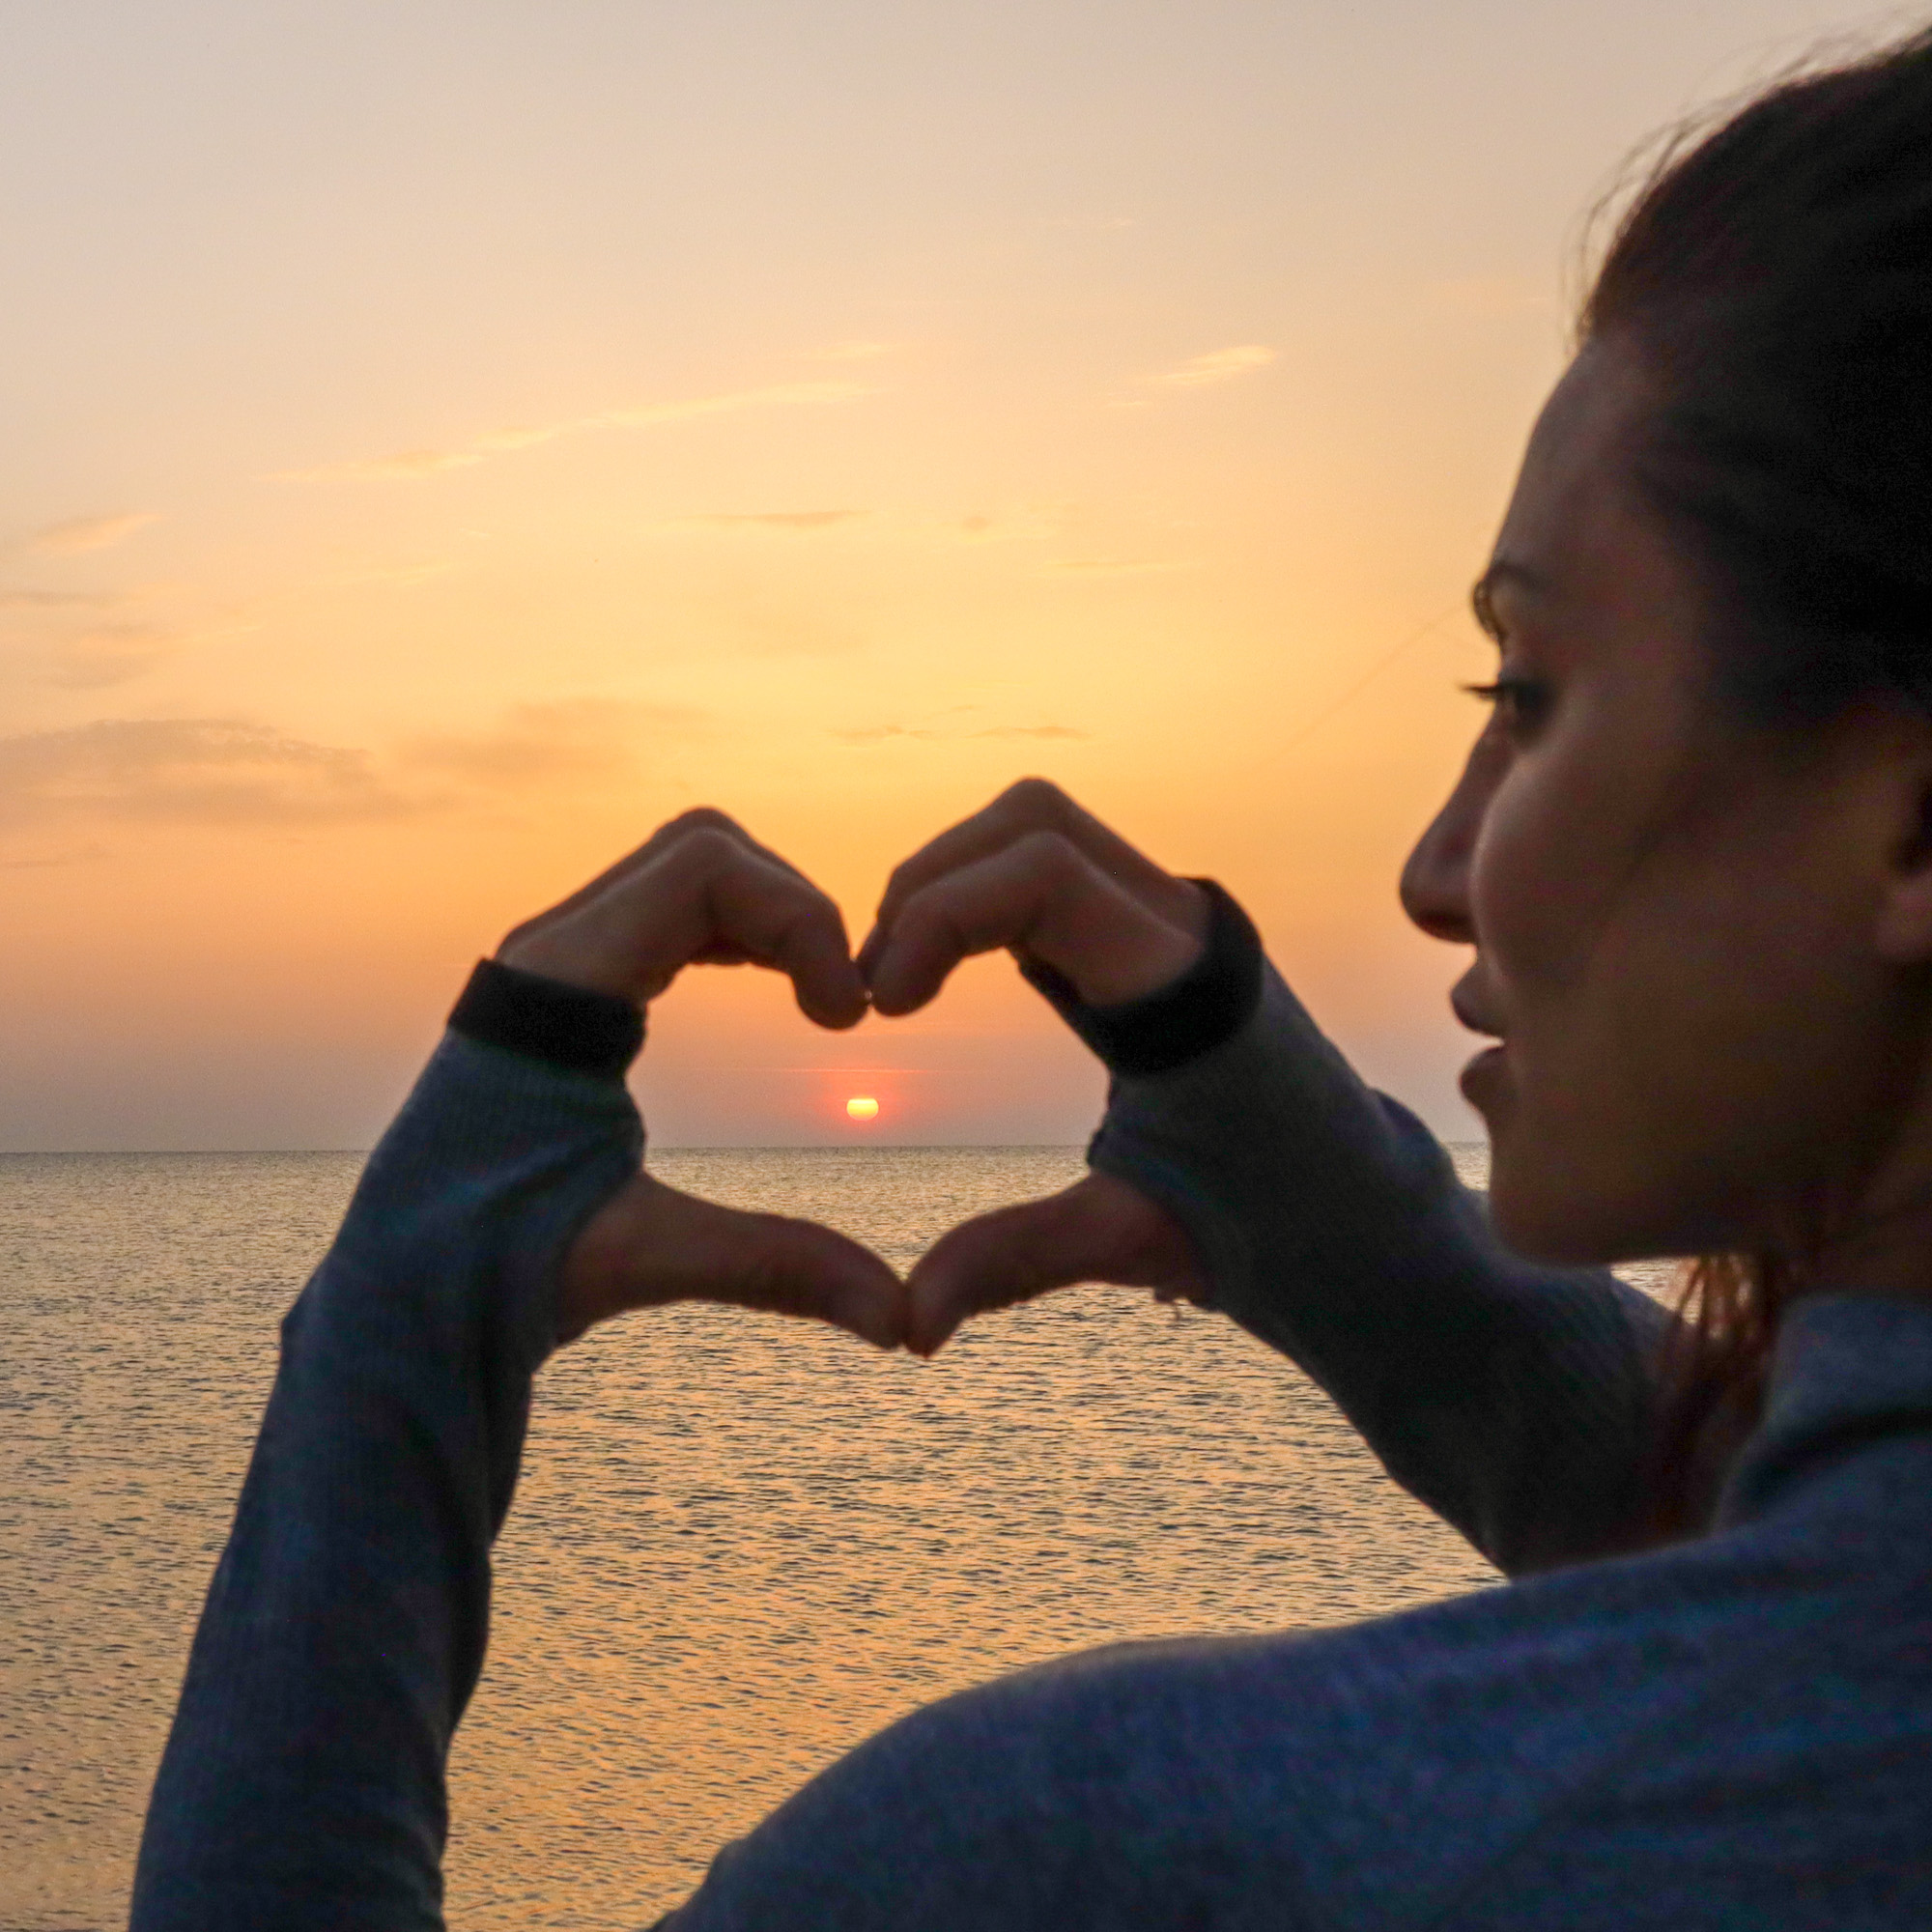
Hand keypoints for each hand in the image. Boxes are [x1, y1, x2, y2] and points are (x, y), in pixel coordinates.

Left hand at [505, 810, 903, 1349]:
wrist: (398, 1296)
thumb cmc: (490, 1276)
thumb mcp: (642, 1259)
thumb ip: (774, 1268)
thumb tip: (900, 1321)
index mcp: (555, 993)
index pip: (703, 870)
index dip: (799, 917)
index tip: (847, 1017)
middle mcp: (547, 951)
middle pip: (700, 848)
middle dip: (792, 906)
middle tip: (841, 1004)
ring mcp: (554, 962)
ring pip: (685, 869)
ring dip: (767, 915)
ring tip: (824, 999)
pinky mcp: (567, 987)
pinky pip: (668, 910)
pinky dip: (738, 932)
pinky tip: (782, 991)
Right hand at [862, 780, 1211, 1352]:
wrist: (1355, 1205)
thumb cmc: (1262, 1224)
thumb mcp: (1134, 1240)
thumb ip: (1019, 1262)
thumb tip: (910, 1326)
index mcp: (1186, 991)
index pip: (1044, 872)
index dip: (942, 914)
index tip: (885, 1006)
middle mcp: (1183, 927)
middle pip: (1033, 820)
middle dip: (933, 882)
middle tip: (879, 991)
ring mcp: (1169, 917)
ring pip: (1038, 828)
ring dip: (952, 881)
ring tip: (898, 981)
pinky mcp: (1149, 929)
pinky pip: (1051, 865)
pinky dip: (981, 896)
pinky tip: (941, 972)